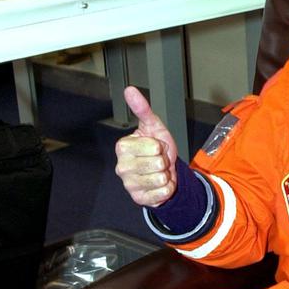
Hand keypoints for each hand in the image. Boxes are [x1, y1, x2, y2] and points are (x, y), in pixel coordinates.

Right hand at [114, 86, 178, 207]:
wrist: (164, 172)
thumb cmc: (157, 148)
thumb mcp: (153, 127)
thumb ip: (142, 109)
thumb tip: (129, 90)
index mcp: (123, 147)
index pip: (153, 146)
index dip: (160, 146)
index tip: (155, 147)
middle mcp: (121, 167)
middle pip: (158, 163)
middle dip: (164, 161)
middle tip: (158, 161)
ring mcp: (129, 184)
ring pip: (160, 178)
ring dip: (166, 175)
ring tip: (158, 172)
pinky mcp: (138, 199)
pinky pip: (162, 193)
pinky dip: (167, 189)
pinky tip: (160, 185)